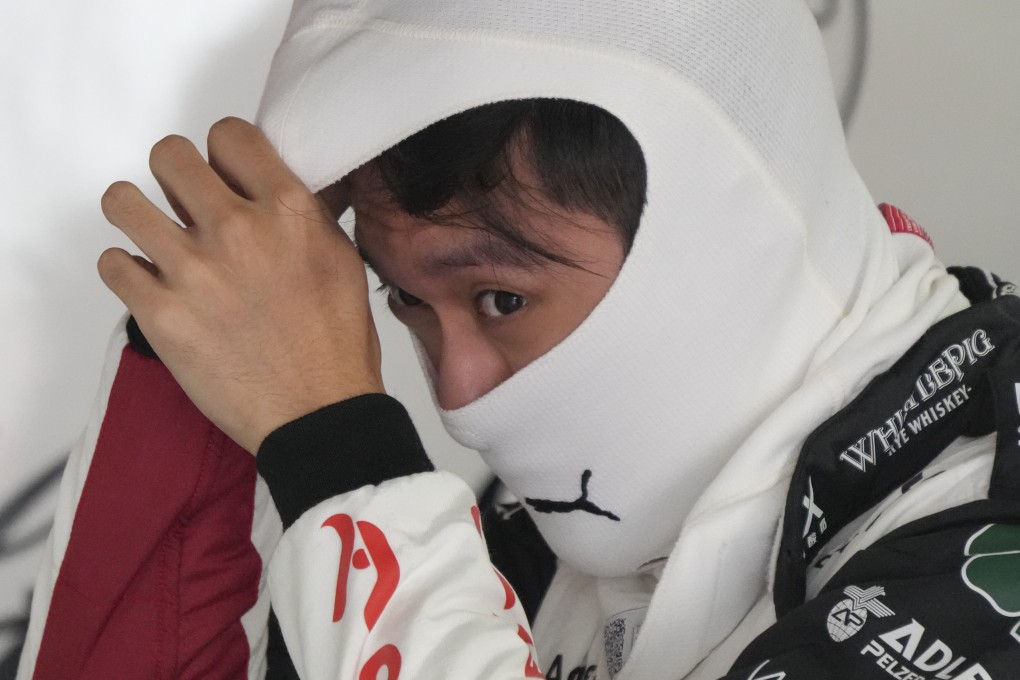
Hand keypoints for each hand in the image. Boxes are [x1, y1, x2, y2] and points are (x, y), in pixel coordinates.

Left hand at [98, 117, 382, 453]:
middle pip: (169, 156)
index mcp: (288, 211)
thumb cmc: (337, 344)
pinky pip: (112, 264)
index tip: (223, 173)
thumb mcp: (342, 261)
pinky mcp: (160, 313)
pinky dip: (128, 272)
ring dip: (138, 216)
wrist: (317, 413)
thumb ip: (306, 216)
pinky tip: (153, 286)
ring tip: (155, 239)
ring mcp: (193, 271)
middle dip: (175, 177)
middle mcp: (237, 230)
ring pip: (123, 202)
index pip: (229, 135)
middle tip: (185, 206)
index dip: (222, 152)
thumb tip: (279, 186)